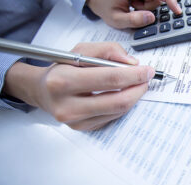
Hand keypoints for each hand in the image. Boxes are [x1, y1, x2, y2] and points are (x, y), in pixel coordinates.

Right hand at [3, 42, 154, 130]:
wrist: (43, 91)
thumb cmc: (63, 69)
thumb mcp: (81, 50)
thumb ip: (108, 50)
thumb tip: (131, 63)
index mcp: (64, 81)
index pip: (110, 79)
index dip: (134, 75)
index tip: (147, 70)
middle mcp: (68, 105)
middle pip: (118, 101)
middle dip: (138, 89)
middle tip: (146, 79)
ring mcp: (75, 121)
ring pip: (118, 111)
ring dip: (133, 96)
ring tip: (135, 84)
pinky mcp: (83, 128)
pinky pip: (113, 117)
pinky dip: (122, 105)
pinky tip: (121, 94)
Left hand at [87, 0, 181, 28]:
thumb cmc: (103, 5)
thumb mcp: (115, 18)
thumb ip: (133, 21)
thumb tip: (151, 18)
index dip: (171, 1)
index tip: (177, 10)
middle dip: (149, 6)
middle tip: (135, 8)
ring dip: (145, 5)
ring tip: (132, 5)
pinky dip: (144, 3)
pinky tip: (134, 3)